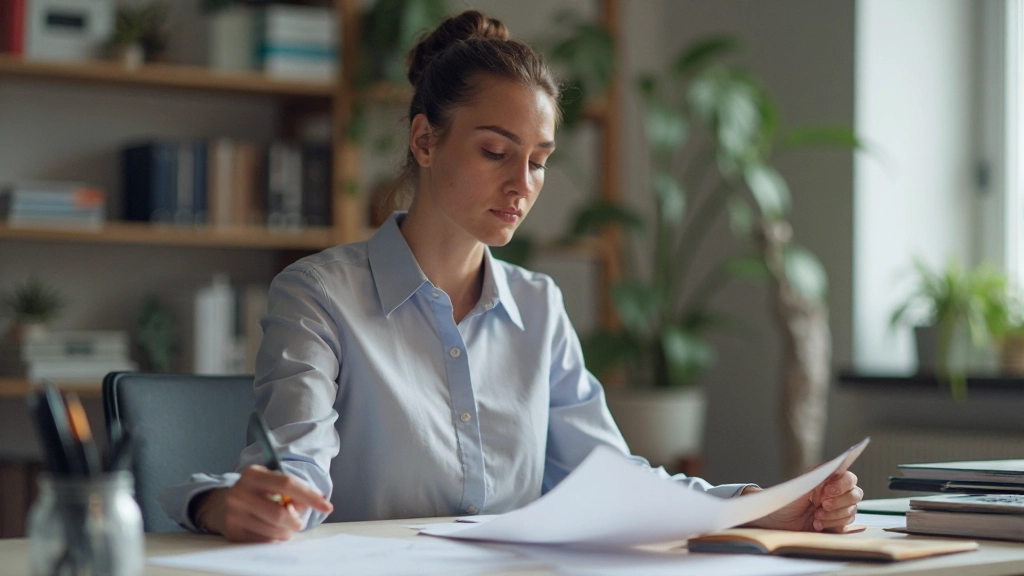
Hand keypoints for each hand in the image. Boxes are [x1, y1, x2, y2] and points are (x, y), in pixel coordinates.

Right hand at [193, 465, 333, 541]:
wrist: (222, 505)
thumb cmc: (257, 492)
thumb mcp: (272, 483)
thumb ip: (292, 491)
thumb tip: (309, 505)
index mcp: (252, 474)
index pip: (287, 484)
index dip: (309, 496)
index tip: (326, 506)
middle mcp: (240, 493)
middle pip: (280, 513)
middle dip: (296, 520)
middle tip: (298, 522)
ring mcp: (234, 514)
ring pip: (274, 530)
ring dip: (286, 531)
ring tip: (283, 525)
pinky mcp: (233, 532)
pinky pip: (264, 541)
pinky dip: (274, 537)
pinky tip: (270, 529)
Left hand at [742, 471, 862, 531]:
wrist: (778, 521)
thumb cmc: (787, 500)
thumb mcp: (800, 485)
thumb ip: (817, 477)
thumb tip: (833, 467)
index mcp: (830, 480)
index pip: (849, 478)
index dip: (842, 485)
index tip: (827, 491)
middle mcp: (837, 493)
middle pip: (855, 494)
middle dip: (839, 502)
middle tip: (822, 506)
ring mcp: (839, 509)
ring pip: (851, 511)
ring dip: (833, 515)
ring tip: (816, 517)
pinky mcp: (837, 524)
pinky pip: (845, 525)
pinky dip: (831, 524)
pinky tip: (817, 524)